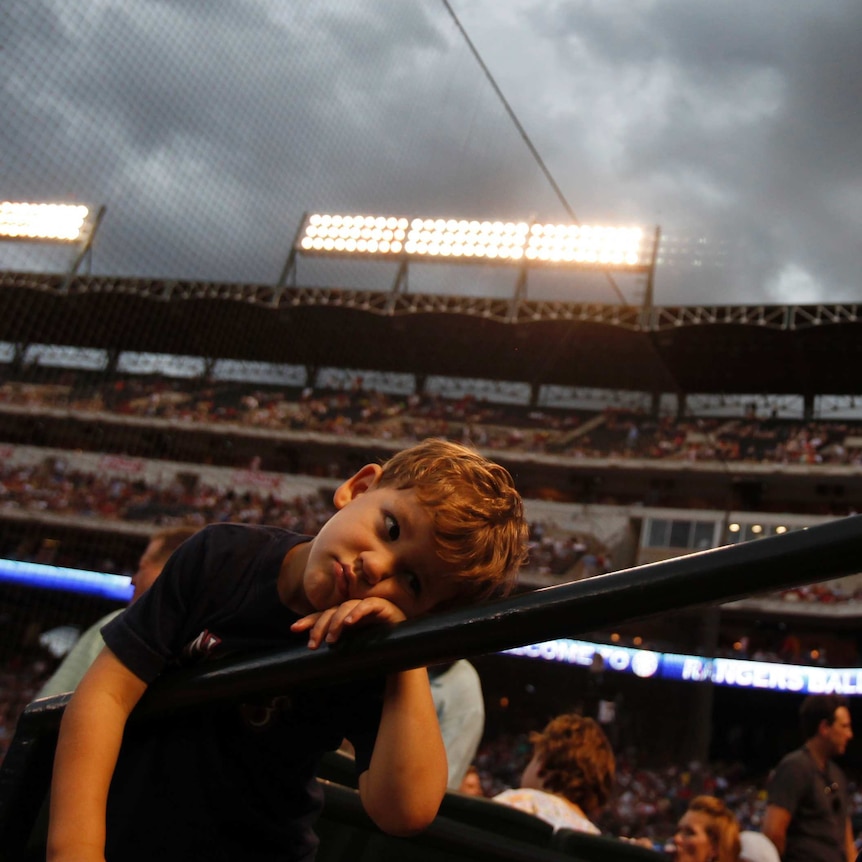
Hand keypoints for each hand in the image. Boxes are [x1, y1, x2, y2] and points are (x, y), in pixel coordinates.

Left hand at [291, 598, 406, 648]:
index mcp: (347, 616)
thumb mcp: (351, 648)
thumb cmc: (376, 654)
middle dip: (320, 625)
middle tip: (313, 644)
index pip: (325, 615)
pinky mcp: (383, 606)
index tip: (293, 629)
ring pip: (347, 607)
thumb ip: (337, 642)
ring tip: (332, 639)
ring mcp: (369, 605)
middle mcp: (356, 608)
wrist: (403, 657)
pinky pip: (367, 605)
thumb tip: (312, 647)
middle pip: (333, 610)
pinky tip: (350, 623)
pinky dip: (357, 613)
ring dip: (337, 623)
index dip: (310, 621)